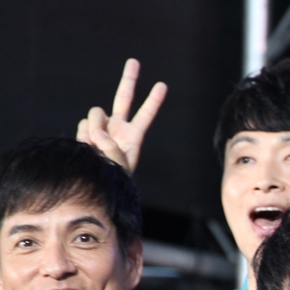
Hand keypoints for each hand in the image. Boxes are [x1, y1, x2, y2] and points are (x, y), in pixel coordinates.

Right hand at [76, 58, 167, 172]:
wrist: (95, 185)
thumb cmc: (113, 178)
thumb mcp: (118, 163)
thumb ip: (109, 143)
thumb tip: (96, 130)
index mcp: (133, 136)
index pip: (145, 115)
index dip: (153, 101)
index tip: (163, 85)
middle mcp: (118, 128)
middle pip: (124, 97)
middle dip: (129, 79)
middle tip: (135, 61)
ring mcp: (101, 128)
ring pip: (96, 112)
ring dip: (94, 126)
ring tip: (96, 146)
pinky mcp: (86, 131)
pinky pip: (83, 125)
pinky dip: (84, 135)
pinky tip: (88, 148)